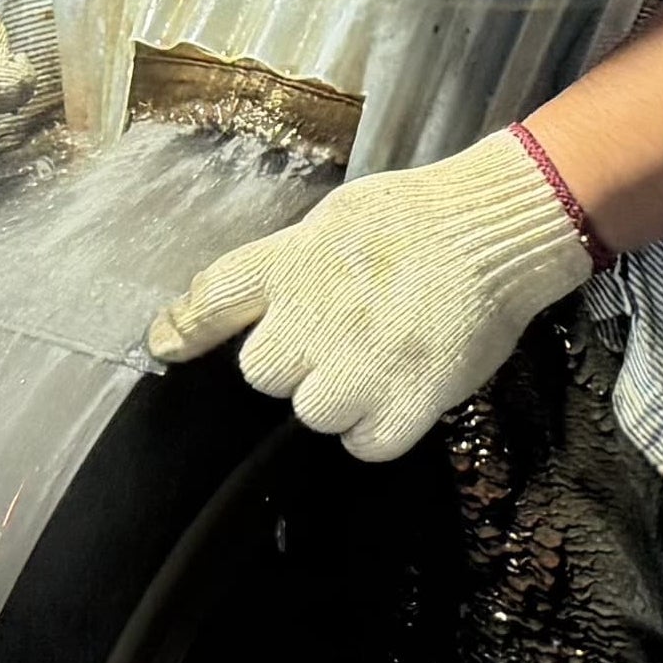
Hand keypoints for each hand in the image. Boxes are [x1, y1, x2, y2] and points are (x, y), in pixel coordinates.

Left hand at [147, 130, 596, 461]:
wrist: (495, 229)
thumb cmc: (416, 218)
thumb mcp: (333, 222)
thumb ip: (281, 264)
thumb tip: (225, 306)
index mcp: (293, 262)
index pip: (213, 299)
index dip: (184, 328)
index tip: (167, 345)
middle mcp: (316, 313)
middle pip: (262, 373)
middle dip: (293, 363)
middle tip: (337, 338)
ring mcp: (361, 360)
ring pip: (312, 413)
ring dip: (337, 398)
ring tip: (374, 363)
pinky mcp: (408, 397)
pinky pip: (364, 443)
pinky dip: (375, 430)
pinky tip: (395, 396)